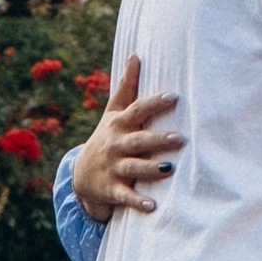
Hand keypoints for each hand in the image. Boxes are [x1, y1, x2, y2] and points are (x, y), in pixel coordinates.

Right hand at [69, 52, 181, 223]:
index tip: (174, 96)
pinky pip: (125, 196)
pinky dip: (137, 202)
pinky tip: (152, 206)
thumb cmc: (108, 137)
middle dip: (157, 139)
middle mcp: (117, 145)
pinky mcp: (113, 190)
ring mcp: (114, 168)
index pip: (138, 110)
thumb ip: (127, 87)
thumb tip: (136, 54)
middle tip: (180, 138)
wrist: (81, 174)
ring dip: (150, 169)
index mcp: (119, 124)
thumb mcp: (113, 113)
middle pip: (138, 140)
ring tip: (169, 169)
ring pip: (133, 168)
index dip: (154, 103)